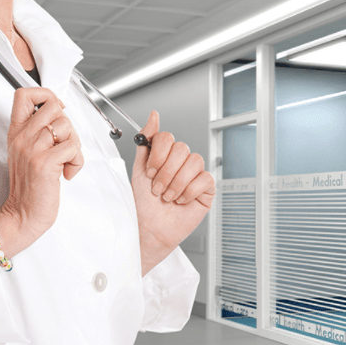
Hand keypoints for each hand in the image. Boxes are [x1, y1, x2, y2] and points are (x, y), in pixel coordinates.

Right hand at [0, 87, 83, 258]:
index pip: (24, 95)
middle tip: (63, 142)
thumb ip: (38, 131)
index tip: (55, 109)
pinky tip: (67, 171)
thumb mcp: (26, 152)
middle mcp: (23, 138)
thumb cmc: (29, 186)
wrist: (22, 214)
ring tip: (65, 159)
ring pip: (66, 126)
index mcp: (17, 132)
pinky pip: (72, 147)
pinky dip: (77, 161)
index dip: (45, 94)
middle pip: (53, 106)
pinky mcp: (44, 163)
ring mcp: (32, 150)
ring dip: (74, 144)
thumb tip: (58, 113)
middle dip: (66, 122)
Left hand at [132, 111, 214, 274]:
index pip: (168, 137)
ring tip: (168, 197)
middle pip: (182, 148)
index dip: (159, 154)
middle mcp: (181, 162)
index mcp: (165, 155)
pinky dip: (189, 191)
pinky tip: (181, 200)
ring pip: (194, 161)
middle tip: (157, 188)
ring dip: (176, 183)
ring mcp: (195, 174)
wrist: (149, 229)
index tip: (150, 171)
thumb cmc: (143, 203)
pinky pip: (205, 179)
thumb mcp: (139, 169)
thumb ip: (147, 141)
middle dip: (166, 172)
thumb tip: (154, 115)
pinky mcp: (206, 189)